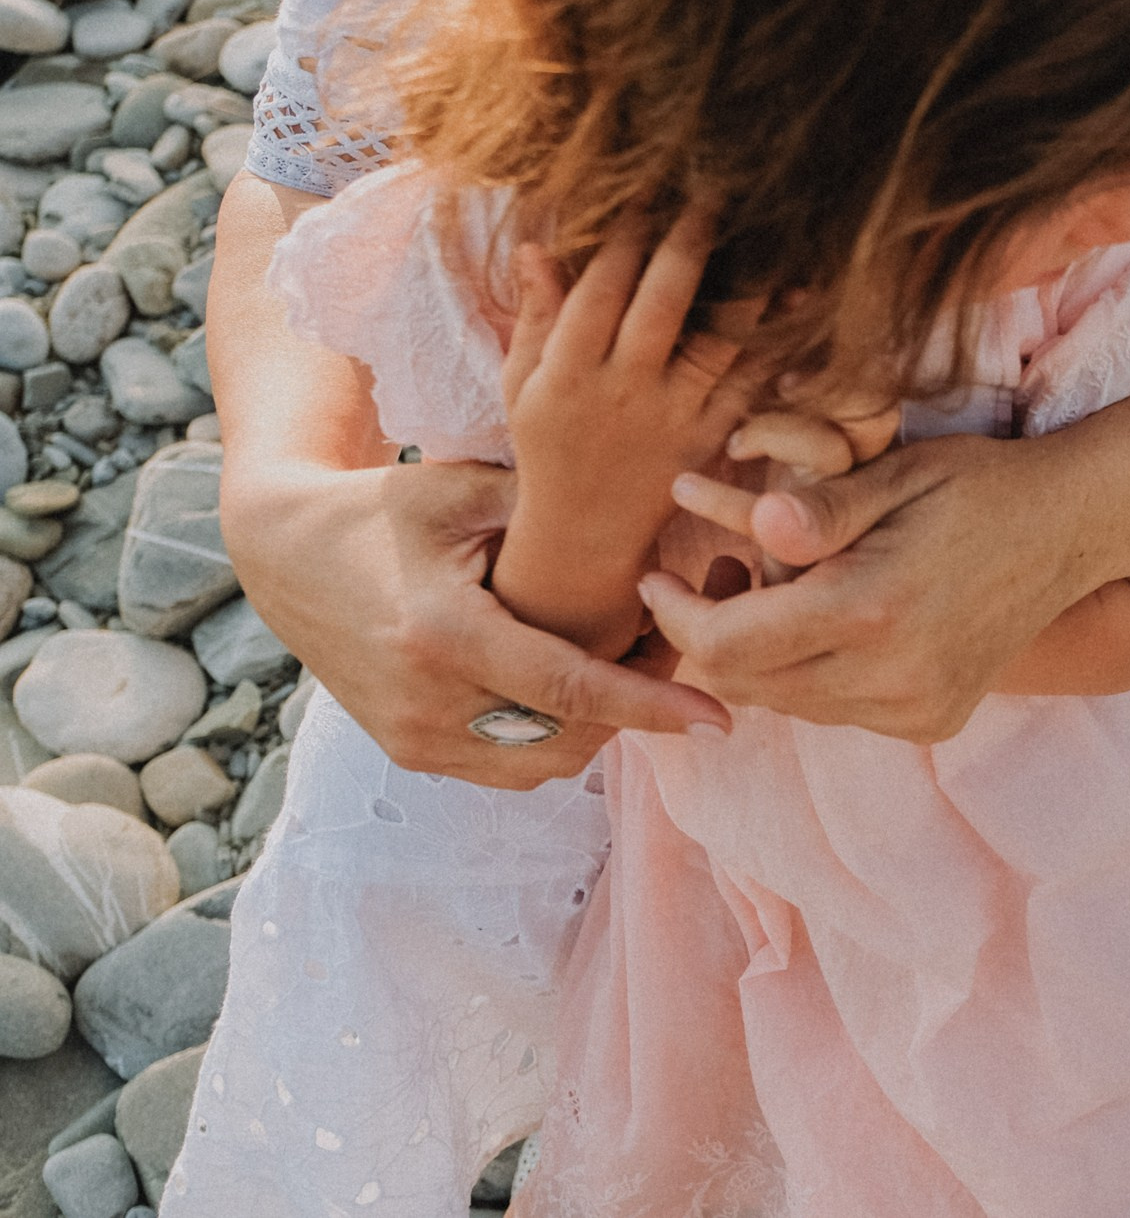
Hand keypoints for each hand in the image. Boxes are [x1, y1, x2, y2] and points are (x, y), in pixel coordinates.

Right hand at [220, 455, 730, 787]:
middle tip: (678, 651)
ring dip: (599, 728)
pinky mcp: (408, 750)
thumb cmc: (383, 508)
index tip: (718, 718)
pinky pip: (508, 765)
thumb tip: (652, 525)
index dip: (651, 706)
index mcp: (442, 636)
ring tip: (632, 666)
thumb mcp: (464, 491)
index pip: (570, 689)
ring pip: (545, 763)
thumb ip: (552, 512)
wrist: (284, 554)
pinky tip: (577, 685)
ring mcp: (413, 737)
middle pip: (569, 735)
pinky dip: (555, 737)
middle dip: (637, 707)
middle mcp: (426, 702)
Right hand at [501, 213, 764, 556]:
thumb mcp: (522, 382)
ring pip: (717, 338)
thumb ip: (536, 315)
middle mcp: (623, 390)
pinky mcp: (713, 434)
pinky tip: (797, 293)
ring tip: (767, 229)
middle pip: (663, 303)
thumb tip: (536, 246)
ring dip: (745, 282)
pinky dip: (777, 337)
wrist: (586, 531)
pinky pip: (751, 379)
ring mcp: (674, 414)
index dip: (624, 235)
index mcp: (569, 372)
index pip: (600, 289)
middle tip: (714, 190)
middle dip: (689, 241)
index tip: (646, 188)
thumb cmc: (550, 442)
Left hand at [639, 430, 1081, 739]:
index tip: (656, 577)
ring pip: (787, 704)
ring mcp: (914, 709)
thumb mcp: (893, 475)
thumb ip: (819, 511)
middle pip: (746, 686)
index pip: (726, 645)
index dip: (677, 614)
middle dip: (711, 635)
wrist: (1071, 527)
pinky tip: (832, 620)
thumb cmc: (976, 484)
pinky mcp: (931, 719)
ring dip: (762, 657)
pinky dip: (814, 673)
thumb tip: (756, 526)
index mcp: (870, 610)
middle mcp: (891, 677)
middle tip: (710, 572)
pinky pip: (837, 711)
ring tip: (769, 589)